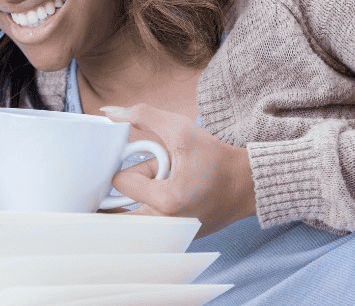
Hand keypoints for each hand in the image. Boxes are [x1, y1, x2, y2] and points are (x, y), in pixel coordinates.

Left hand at [102, 104, 256, 237]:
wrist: (244, 185)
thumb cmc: (215, 157)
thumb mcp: (180, 128)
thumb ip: (142, 115)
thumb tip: (109, 112)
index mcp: (167, 199)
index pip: (121, 182)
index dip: (133, 166)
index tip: (153, 162)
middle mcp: (166, 224)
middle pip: (118, 209)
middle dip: (129, 190)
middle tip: (151, 177)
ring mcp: (170, 237)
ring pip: (130, 219)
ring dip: (138, 202)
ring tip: (160, 189)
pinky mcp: (174, 242)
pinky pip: (145, 230)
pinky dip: (148, 214)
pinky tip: (167, 201)